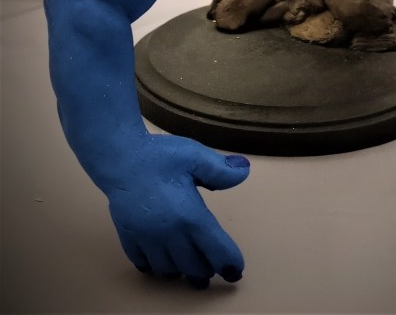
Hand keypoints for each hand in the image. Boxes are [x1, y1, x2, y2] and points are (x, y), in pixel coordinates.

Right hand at [107, 133, 249, 287]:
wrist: (120, 158)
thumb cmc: (159, 156)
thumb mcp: (195, 156)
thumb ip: (220, 169)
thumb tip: (244, 170)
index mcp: (190, 217)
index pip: (216, 251)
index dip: (230, 263)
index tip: (235, 269)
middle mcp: (170, 236)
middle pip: (194, 268)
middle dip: (207, 270)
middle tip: (213, 265)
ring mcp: (147, 241)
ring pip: (170, 271)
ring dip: (183, 270)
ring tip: (190, 263)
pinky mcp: (129, 240)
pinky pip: (145, 265)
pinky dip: (157, 266)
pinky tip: (162, 258)